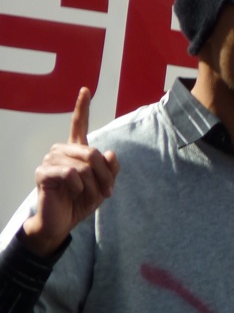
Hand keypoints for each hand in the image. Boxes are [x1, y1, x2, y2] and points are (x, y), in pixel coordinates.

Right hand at [22, 88, 119, 255]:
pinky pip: (71, 173)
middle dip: (105, 175)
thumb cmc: (80, 202)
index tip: (86, 90)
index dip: (82, 107)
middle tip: (108, 192)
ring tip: (88, 195)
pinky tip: (73, 192)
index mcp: (75, 151)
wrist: (62, 223)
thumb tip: (110, 153)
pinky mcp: (43, 173)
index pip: (79, 125)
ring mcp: (50, 160)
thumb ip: (110, 169)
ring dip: (93, 184)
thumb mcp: (103, 186)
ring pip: (84, 165)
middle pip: (93, 152)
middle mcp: (61, 151)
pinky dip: (78, 186)